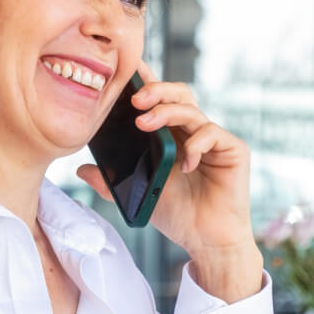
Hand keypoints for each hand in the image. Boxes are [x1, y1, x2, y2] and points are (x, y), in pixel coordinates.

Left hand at [78, 60, 263, 302]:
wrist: (207, 241)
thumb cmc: (178, 215)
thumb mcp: (139, 194)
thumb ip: (111, 182)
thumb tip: (81, 170)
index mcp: (172, 136)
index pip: (159, 101)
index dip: (146, 82)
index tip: (127, 72)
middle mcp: (193, 132)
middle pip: (178, 94)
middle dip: (155, 90)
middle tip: (134, 99)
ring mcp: (214, 140)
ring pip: (191, 109)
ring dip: (166, 112)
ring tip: (144, 124)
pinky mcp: (232, 150)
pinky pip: (212, 134)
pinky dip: (195, 144)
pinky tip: (185, 163)